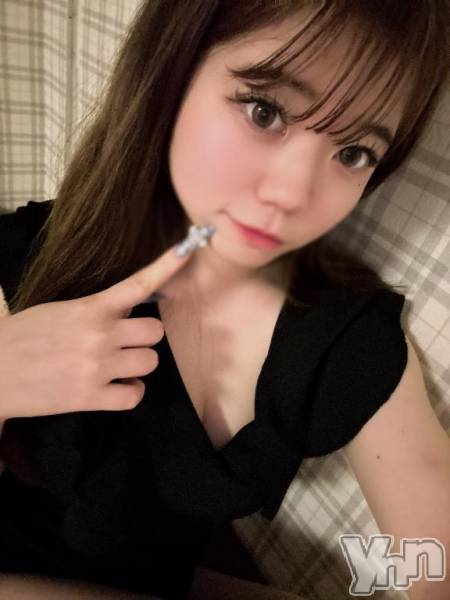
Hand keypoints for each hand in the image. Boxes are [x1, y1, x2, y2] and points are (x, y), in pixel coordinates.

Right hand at [0, 244, 192, 419]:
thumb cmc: (22, 337)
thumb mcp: (58, 311)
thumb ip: (95, 310)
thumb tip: (126, 313)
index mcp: (90, 308)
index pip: (137, 285)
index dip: (166, 266)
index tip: (188, 248)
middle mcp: (99, 336)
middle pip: (155, 333)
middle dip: (144, 337)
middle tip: (126, 342)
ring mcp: (97, 367)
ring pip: (149, 362)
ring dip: (138, 365)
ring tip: (117, 366)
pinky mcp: (90, 397)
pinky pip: (134, 395)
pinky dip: (130, 392)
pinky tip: (117, 388)